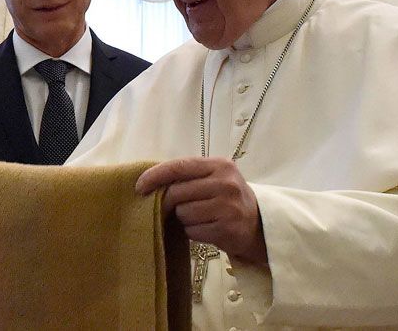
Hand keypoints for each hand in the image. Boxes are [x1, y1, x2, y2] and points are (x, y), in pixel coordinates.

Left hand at [135, 157, 266, 263]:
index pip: (179, 166)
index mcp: (219, 165)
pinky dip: (193, 232)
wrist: (258, 225)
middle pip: (177, 193)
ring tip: (198, 217)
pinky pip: (192, 231)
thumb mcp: (213, 179)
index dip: (155, 175)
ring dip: (183, 218)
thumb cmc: (226, 198)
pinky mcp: (227, 229)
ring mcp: (228, 206)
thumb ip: (188, 177)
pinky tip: (206, 228)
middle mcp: (225, 183)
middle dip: (169, 202)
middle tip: (173, 207)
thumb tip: (149, 183)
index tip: (139, 186)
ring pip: (183, 213)